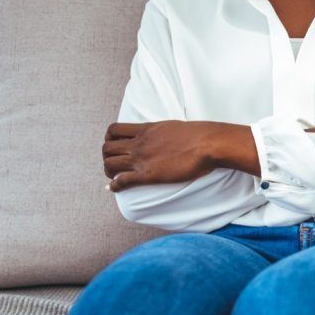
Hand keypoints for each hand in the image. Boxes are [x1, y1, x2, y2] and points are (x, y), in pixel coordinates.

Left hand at [103, 121, 254, 191]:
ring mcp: (142, 158)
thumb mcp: (174, 126)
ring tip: (114, 176)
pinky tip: (115, 188)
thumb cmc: (198, 135)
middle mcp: (139, 143)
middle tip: (114, 164)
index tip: (115, 146)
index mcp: (145, 129)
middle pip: (107, 148)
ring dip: (108, 171)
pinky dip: (114, 185)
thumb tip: (166, 134)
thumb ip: (163, 131)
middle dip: (107, 156)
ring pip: (109, 163)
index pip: (114, 130)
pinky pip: (122, 180)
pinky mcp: (148, 174)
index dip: (109, 139)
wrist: (208, 144)